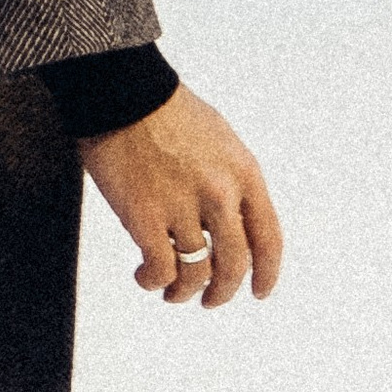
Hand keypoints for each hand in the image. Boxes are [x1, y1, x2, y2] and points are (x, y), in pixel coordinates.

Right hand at [79, 84, 282, 305]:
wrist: (122, 92)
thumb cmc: (166, 109)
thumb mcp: (220, 140)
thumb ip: (231, 180)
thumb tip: (231, 219)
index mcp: (243, 174)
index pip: (268, 239)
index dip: (267, 274)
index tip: (259, 292)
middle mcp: (220, 195)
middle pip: (233, 266)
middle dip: (222, 291)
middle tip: (210, 300)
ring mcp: (183, 207)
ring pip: (195, 273)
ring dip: (183, 292)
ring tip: (171, 292)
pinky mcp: (145, 217)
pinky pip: (160, 269)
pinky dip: (153, 282)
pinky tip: (144, 277)